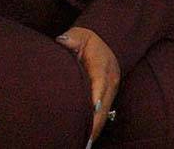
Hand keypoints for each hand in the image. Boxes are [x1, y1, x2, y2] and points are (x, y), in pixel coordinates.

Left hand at [55, 27, 119, 147]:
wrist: (105, 41)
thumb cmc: (87, 40)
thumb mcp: (79, 36)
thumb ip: (71, 39)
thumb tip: (63, 41)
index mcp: (103, 68)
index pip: (99, 88)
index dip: (94, 104)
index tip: (89, 118)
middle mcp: (110, 82)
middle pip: (103, 108)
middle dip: (94, 126)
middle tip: (84, 141)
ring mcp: (111, 90)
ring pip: (104, 114)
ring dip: (95, 129)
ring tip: (84, 143)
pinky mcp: (108, 96)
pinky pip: (103, 113)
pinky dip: (96, 125)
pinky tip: (87, 136)